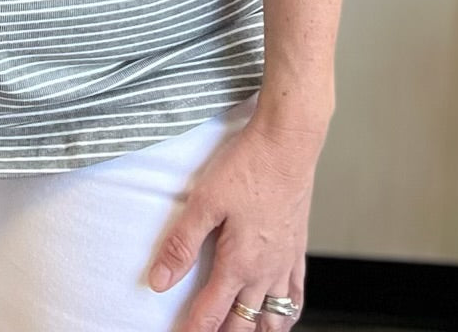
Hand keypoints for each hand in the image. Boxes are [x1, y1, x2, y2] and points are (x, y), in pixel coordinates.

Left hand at [146, 114, 317, 329]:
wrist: (287, 144)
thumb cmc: (248, 166)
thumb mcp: (204, 201)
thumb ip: (181, 243)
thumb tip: (159, 280)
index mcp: (239, 263)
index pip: (211, 314)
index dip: (192, 331)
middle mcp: (265, 271)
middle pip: (243, 323)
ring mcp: (285, 263)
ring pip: (273, 318)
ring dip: (255, 330)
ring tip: (239, 331)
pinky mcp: (298, 249)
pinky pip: (296, 296)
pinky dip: (287, 314)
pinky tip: (279, 317)